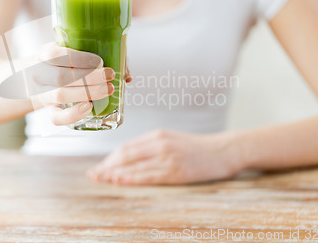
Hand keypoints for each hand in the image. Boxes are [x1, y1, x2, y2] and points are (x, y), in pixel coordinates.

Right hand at [29, 43, 131, 125]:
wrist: (38, 78)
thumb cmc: (64, 62)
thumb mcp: (72, 51)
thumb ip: (98, 56)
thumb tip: (126, 73)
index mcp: (44, 54)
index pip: (55, 54)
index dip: (79, 59)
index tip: (99, 61)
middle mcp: (40, 74)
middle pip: (61, 77)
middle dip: (89, 77)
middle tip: (109, 75)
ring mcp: (43, 94)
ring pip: (60, 95)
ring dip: (87, 93)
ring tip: (108, 89)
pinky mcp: (49, 109)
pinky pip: (56, 117)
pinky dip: (73, 114)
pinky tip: (88, 108)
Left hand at [87, 129, 242, 184]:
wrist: (225, 150)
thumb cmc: (198, 148)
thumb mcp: (173, 141)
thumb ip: (153, 147)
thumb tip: (130, 158)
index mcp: (158, 135)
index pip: (127, 147)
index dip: (110, 158)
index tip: (98, 167)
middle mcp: (160, 143)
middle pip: (126, 155)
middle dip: (107, 165)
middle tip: (92, 174)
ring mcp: (168, 156)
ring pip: (133, 164)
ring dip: (114, 172)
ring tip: (100, 179)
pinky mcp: (177, 170)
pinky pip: (148, 175)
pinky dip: (131, 178)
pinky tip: (119, 181)